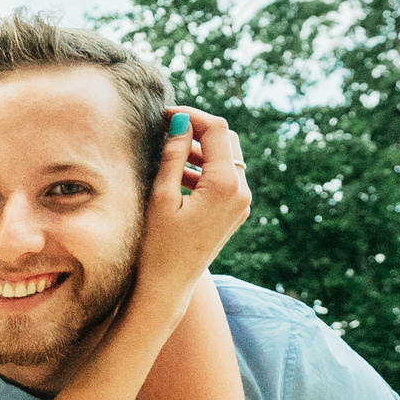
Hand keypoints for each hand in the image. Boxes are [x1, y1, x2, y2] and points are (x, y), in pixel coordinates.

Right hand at [139, 108, 250, 294]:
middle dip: (198, 130)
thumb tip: (178, 121)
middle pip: (226, 139)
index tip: (163, 114)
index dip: (190, 115)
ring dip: (200, 150)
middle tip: (166, 130)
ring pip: (227, 158)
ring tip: (168, 153)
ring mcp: (241, 203)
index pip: (215, 129)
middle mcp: (241, 192)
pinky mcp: (235, 211)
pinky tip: (178, 175)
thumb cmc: (158, 244)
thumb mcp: (160, 196)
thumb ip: (172, 155)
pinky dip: (205, 169)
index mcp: (225, 185)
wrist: (168, 285)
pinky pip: (226, 178)